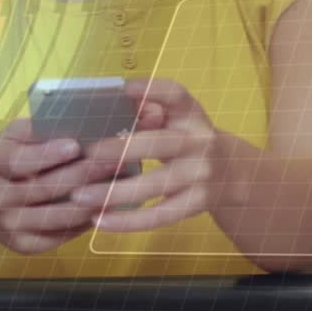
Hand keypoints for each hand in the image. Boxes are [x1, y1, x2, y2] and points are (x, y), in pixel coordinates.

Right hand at [0, 119, 123, 253]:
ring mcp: (10, 225)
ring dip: (90, 203)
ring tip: (117, 187)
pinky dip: (84, 223)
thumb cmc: (4, 162)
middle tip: (113, 161)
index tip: (75, 145)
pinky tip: (104, 208)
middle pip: (43, 189)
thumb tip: (78, 123)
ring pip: (57, 217)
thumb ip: (36, 131)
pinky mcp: (24, 246)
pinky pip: (60, 236)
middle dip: (82, 175)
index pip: (18, 161)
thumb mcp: (9, 138)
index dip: (46, 155)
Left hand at [71, 79, 232, 232]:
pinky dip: (127, 221)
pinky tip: (99, 220)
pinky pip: (160, 215)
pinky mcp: (198, 203)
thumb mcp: (177, 121)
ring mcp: (201, 174)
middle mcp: (201, 141)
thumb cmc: (186, 142)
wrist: (232, 174)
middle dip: (120, 150)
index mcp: (191, 114)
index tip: (123, 89)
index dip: (151, 90)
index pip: (175, 94)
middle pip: (159, 144)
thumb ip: (150, 111)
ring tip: (79, 196)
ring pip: (155, 185)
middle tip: (86, 155)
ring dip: (114, 192)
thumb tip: (116, 103)